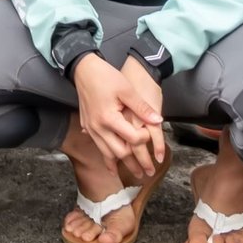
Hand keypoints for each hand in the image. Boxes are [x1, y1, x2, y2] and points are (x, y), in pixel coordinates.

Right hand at [72, 56, 167, 176]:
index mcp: (109, 119)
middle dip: (135, 163)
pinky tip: (112, 167)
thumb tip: (159, 121)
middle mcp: (98, 128)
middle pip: (119, 152)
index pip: (132, 138)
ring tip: (135, 174)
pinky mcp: (87, 127)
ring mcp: (91, 129)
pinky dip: (107, 158)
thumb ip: (142, 108)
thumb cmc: (106, 77)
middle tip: (148, 171)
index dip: (144, 139)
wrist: (83, 69)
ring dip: (121, 165)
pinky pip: (98, 147)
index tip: (150, 134)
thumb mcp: (127, 90)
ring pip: (107, 154)